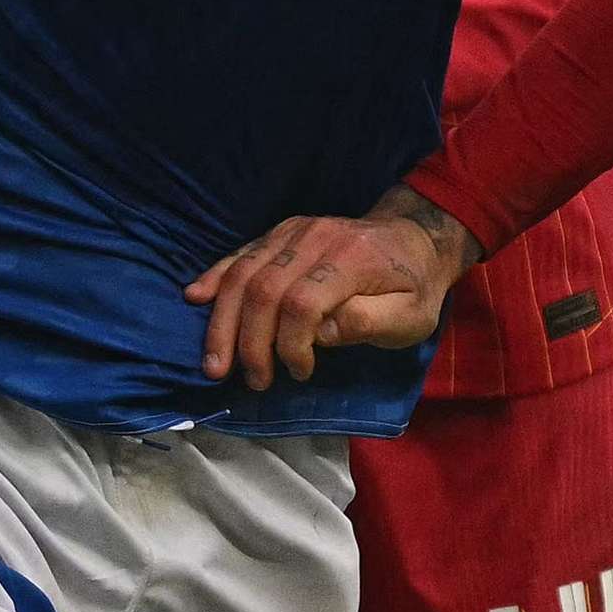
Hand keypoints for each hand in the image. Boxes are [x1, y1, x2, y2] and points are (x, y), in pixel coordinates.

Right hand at [187, 187, 478, 391]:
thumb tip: (321, 334)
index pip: (303, 302)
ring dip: (223, 321)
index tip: (300, 373)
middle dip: (248, 341)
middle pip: (264, 289)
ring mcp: (296, 231)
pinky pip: (241, 253)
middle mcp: (317, 237)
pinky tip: (196, 298)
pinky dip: (216, 276)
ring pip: (244, 272)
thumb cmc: (414, 288)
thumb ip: (369, 323)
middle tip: (250, 380)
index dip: (291, 344)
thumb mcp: (411, 317)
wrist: (416, 240)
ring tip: (215, 363)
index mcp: (352, 258)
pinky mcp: (282, 233)